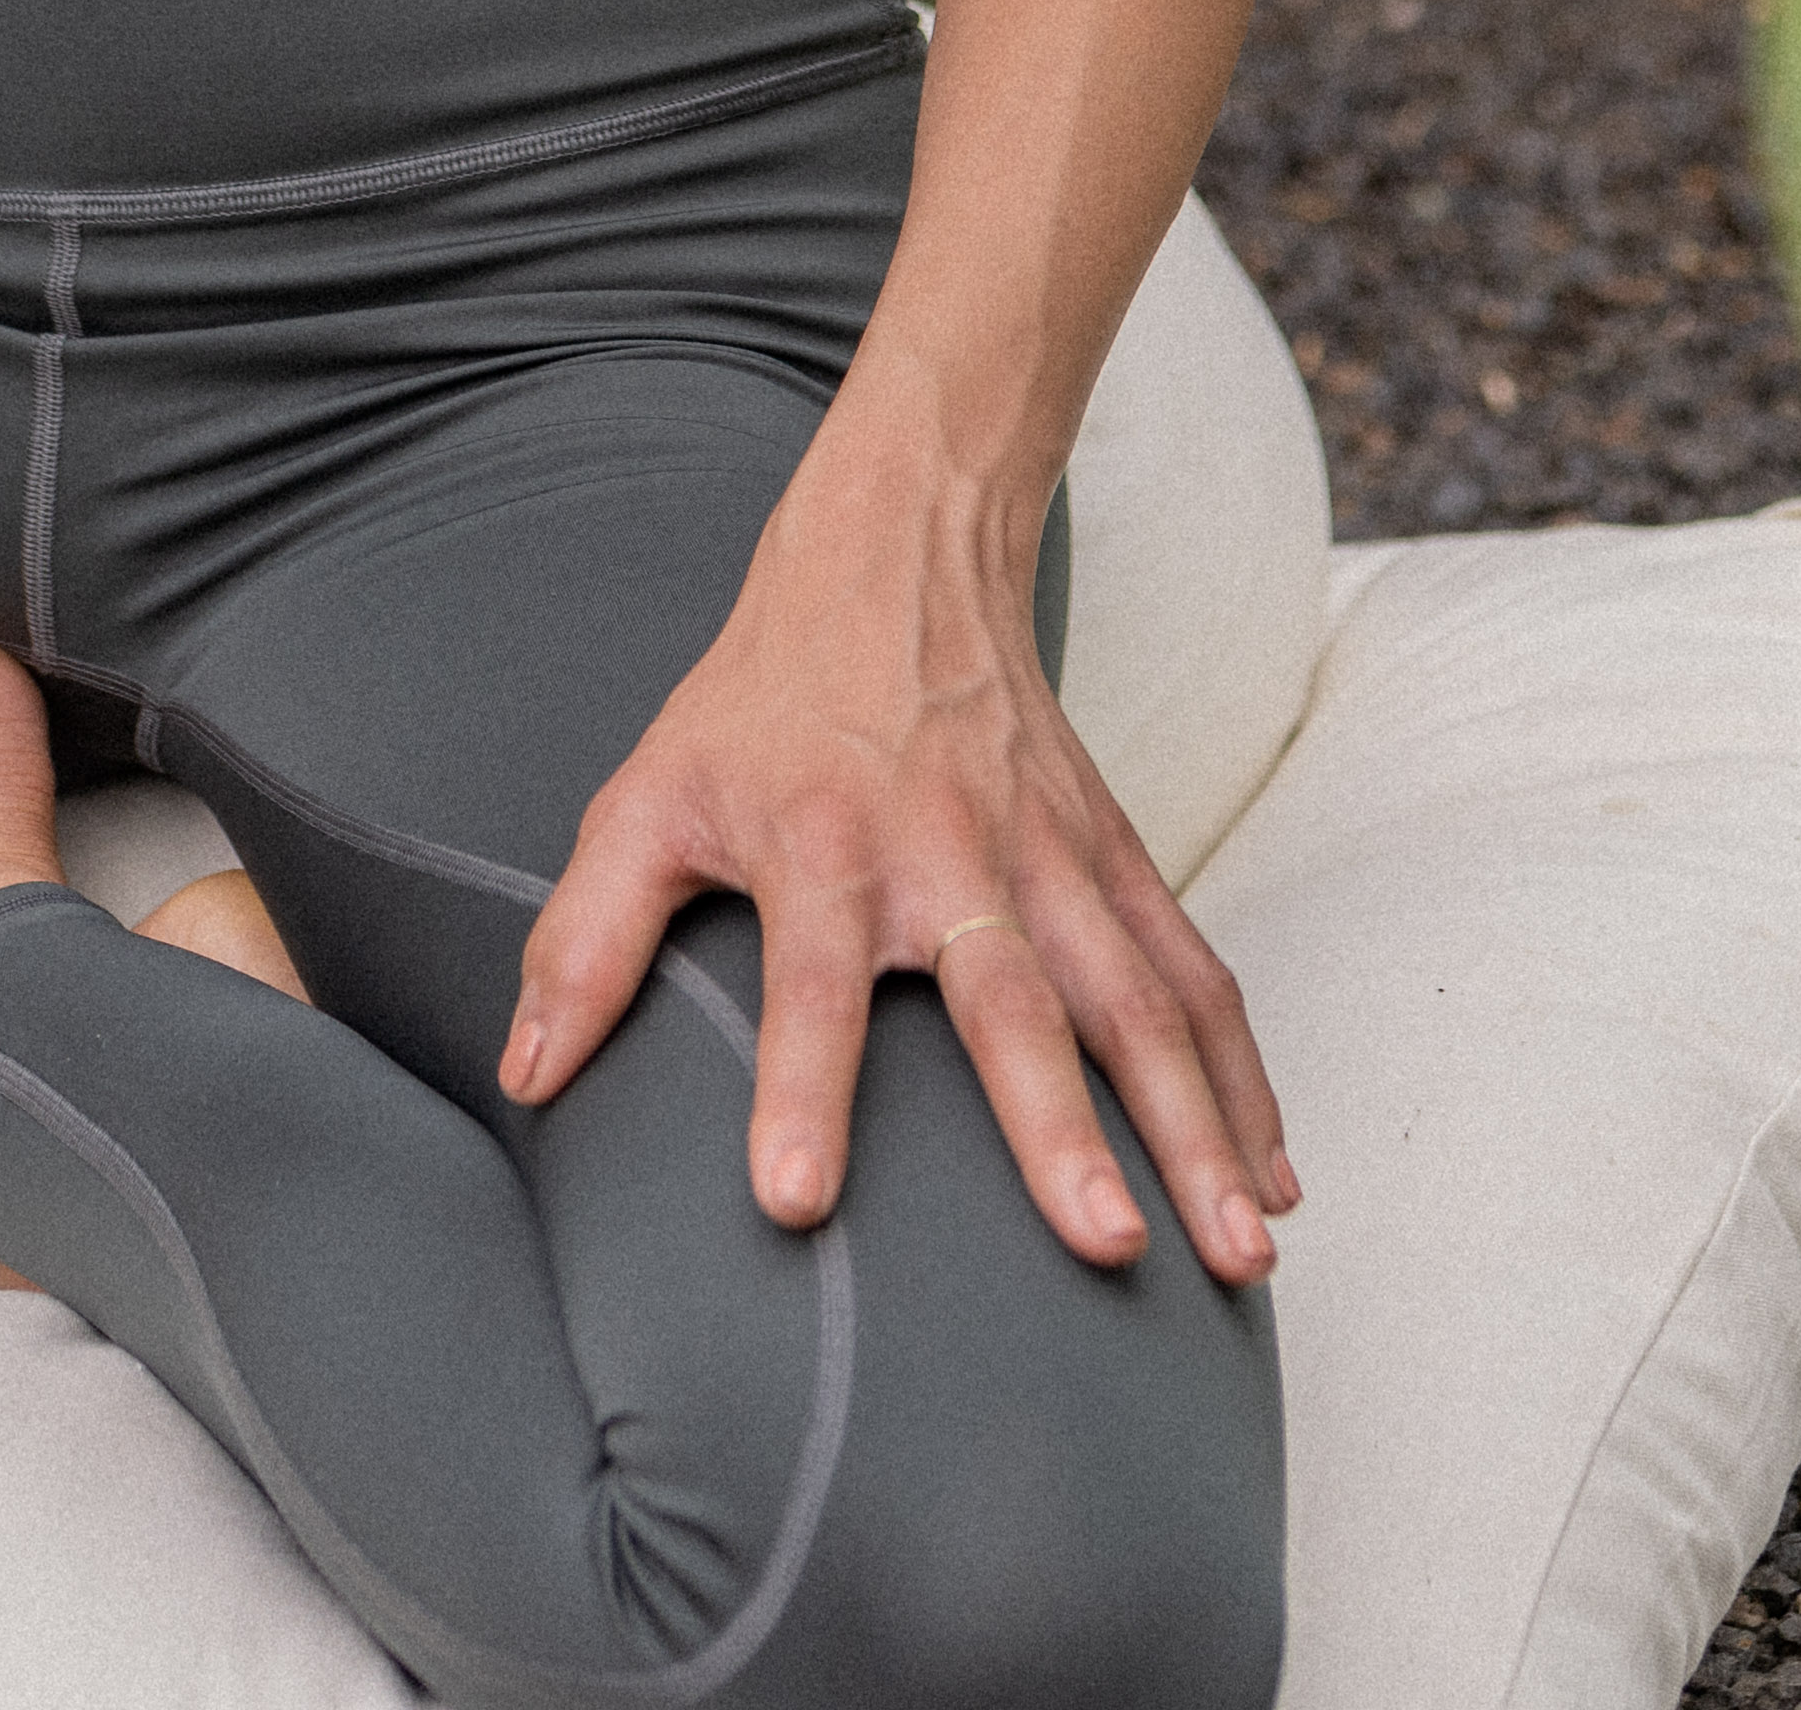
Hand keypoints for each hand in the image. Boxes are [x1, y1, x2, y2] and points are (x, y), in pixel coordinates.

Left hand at [492, 468, 1298, 1282]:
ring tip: (1239, 1248)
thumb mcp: (648, 793)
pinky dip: (1242, 1071)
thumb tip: (528, 1074)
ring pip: (1140, 1001)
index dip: (799, 1087)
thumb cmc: (763, 700)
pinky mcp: (1120, 854)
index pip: (810, 981)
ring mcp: (1055, 857)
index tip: (794, 1201)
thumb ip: (585, 934)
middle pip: (1019, 1004)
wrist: (903, 551)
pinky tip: (1272, 1168)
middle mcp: (956, 855)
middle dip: (1063, 1131)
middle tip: (1102, 1248)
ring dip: (1196, 1125)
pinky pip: (1194, 972)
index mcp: (829, 845)